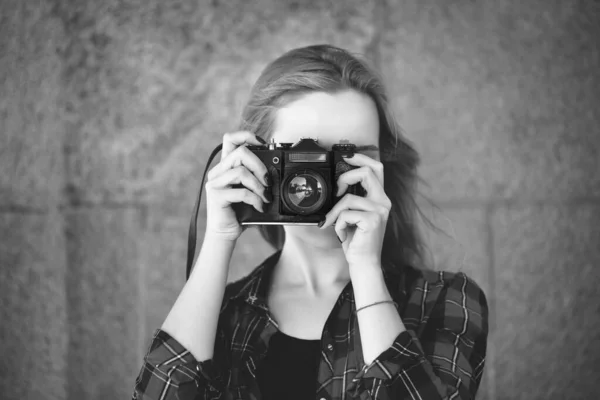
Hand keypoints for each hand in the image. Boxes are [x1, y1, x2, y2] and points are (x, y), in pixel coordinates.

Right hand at [204, 131, 270, 240]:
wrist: (226, 232)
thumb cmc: (240, 211)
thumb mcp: (251, 190)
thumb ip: (256, 177)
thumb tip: (274, 171)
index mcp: (225, 166)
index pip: (231, 139)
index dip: (247, 136)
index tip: (264, 144)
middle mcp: (218, 171)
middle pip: (240, 152)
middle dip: (260, 166)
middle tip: (268, 181)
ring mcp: (215, 183)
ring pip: (241, 171)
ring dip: (259, 185)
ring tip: (265, 197)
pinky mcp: (216, 196)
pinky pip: (242, 192)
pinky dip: (256, 200)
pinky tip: (260, 207)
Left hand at [319, 153, 390, 269]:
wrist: (363, 262)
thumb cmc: (357, 239)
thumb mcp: (354, 215)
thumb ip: (352, 198)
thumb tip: (337, 183)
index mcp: (380, 198)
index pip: (376, 168)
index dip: (362, 158)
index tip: (347, 156)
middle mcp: (383, 202)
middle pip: (367, 172)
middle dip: (346, 177)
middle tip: (336, 191)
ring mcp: (379, 211)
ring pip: (348, 198)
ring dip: (335, 212)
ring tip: (334, 224)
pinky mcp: (372, 220)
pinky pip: (345, 214)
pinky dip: (339, 224)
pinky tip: (343, 234)